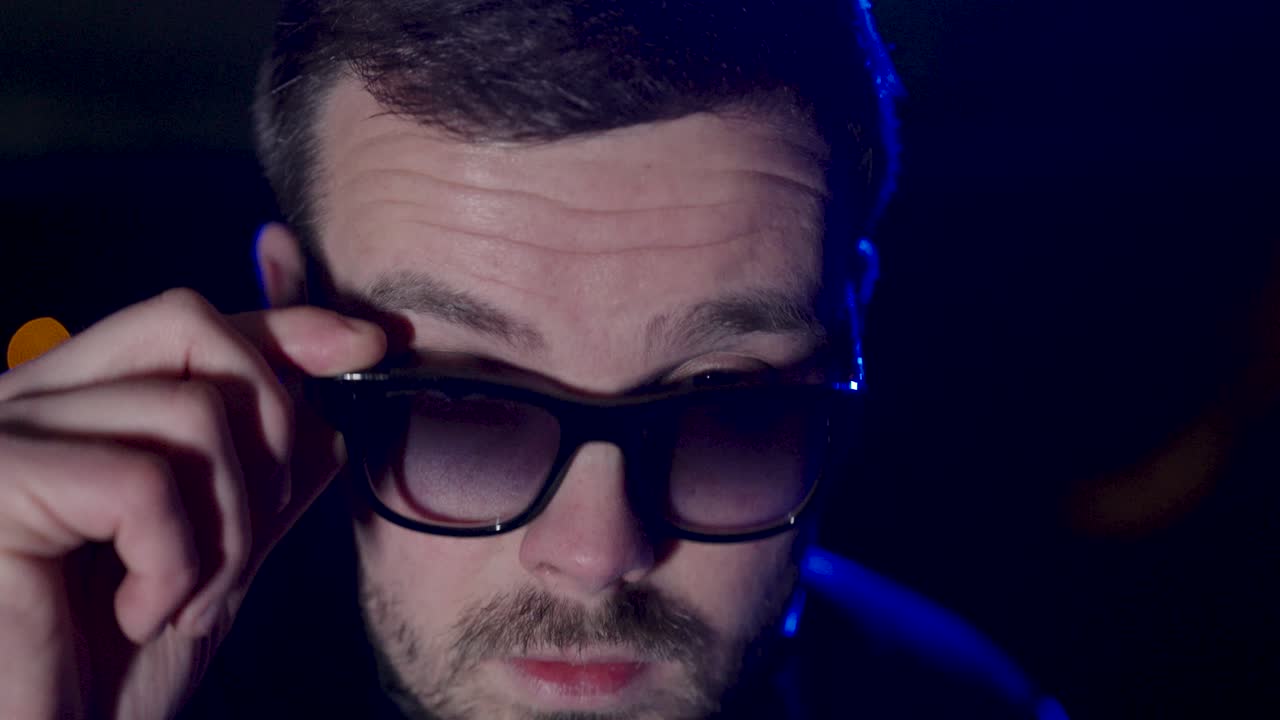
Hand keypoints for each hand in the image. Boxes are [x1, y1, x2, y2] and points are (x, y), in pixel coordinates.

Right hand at [0, 289, 385, 718]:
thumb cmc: (107, 671)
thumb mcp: (214, 555)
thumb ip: (260, 468)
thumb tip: (335, 384)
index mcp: (73, 408)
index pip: (190, 324)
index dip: (285, 325)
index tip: (367, 345)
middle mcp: (25, 400)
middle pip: (189, 326)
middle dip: (267, 427)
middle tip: (249, 539)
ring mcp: (3, 434)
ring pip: (191, 410)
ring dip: (229, 526)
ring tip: (185, 601)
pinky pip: (145, 481)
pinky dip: (176, 562)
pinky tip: (140, 615)